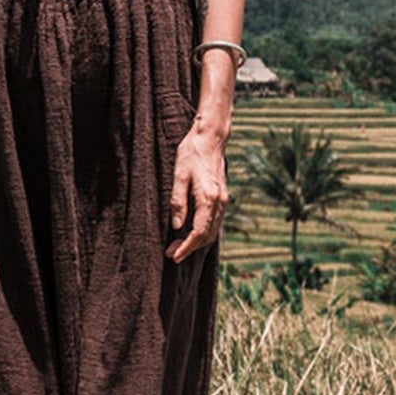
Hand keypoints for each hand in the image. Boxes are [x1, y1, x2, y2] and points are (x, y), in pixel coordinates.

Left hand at [166, 128, 228, 262]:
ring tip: (178, 245)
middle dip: (190, 248)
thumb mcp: (179, 176)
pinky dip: (204, 232)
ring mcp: (223, 200)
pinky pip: (215, 222)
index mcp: (209, 198)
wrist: (210, 138)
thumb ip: (178, 202)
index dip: (187, 247)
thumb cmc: (191, 153)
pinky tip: (190, 232)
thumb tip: (177, 227)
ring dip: (197, 241)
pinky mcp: (222, 196)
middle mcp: (220, 202)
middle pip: (208, 236)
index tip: (174, 256)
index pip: (199, 232)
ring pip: (213, 231)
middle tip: (172, 253)